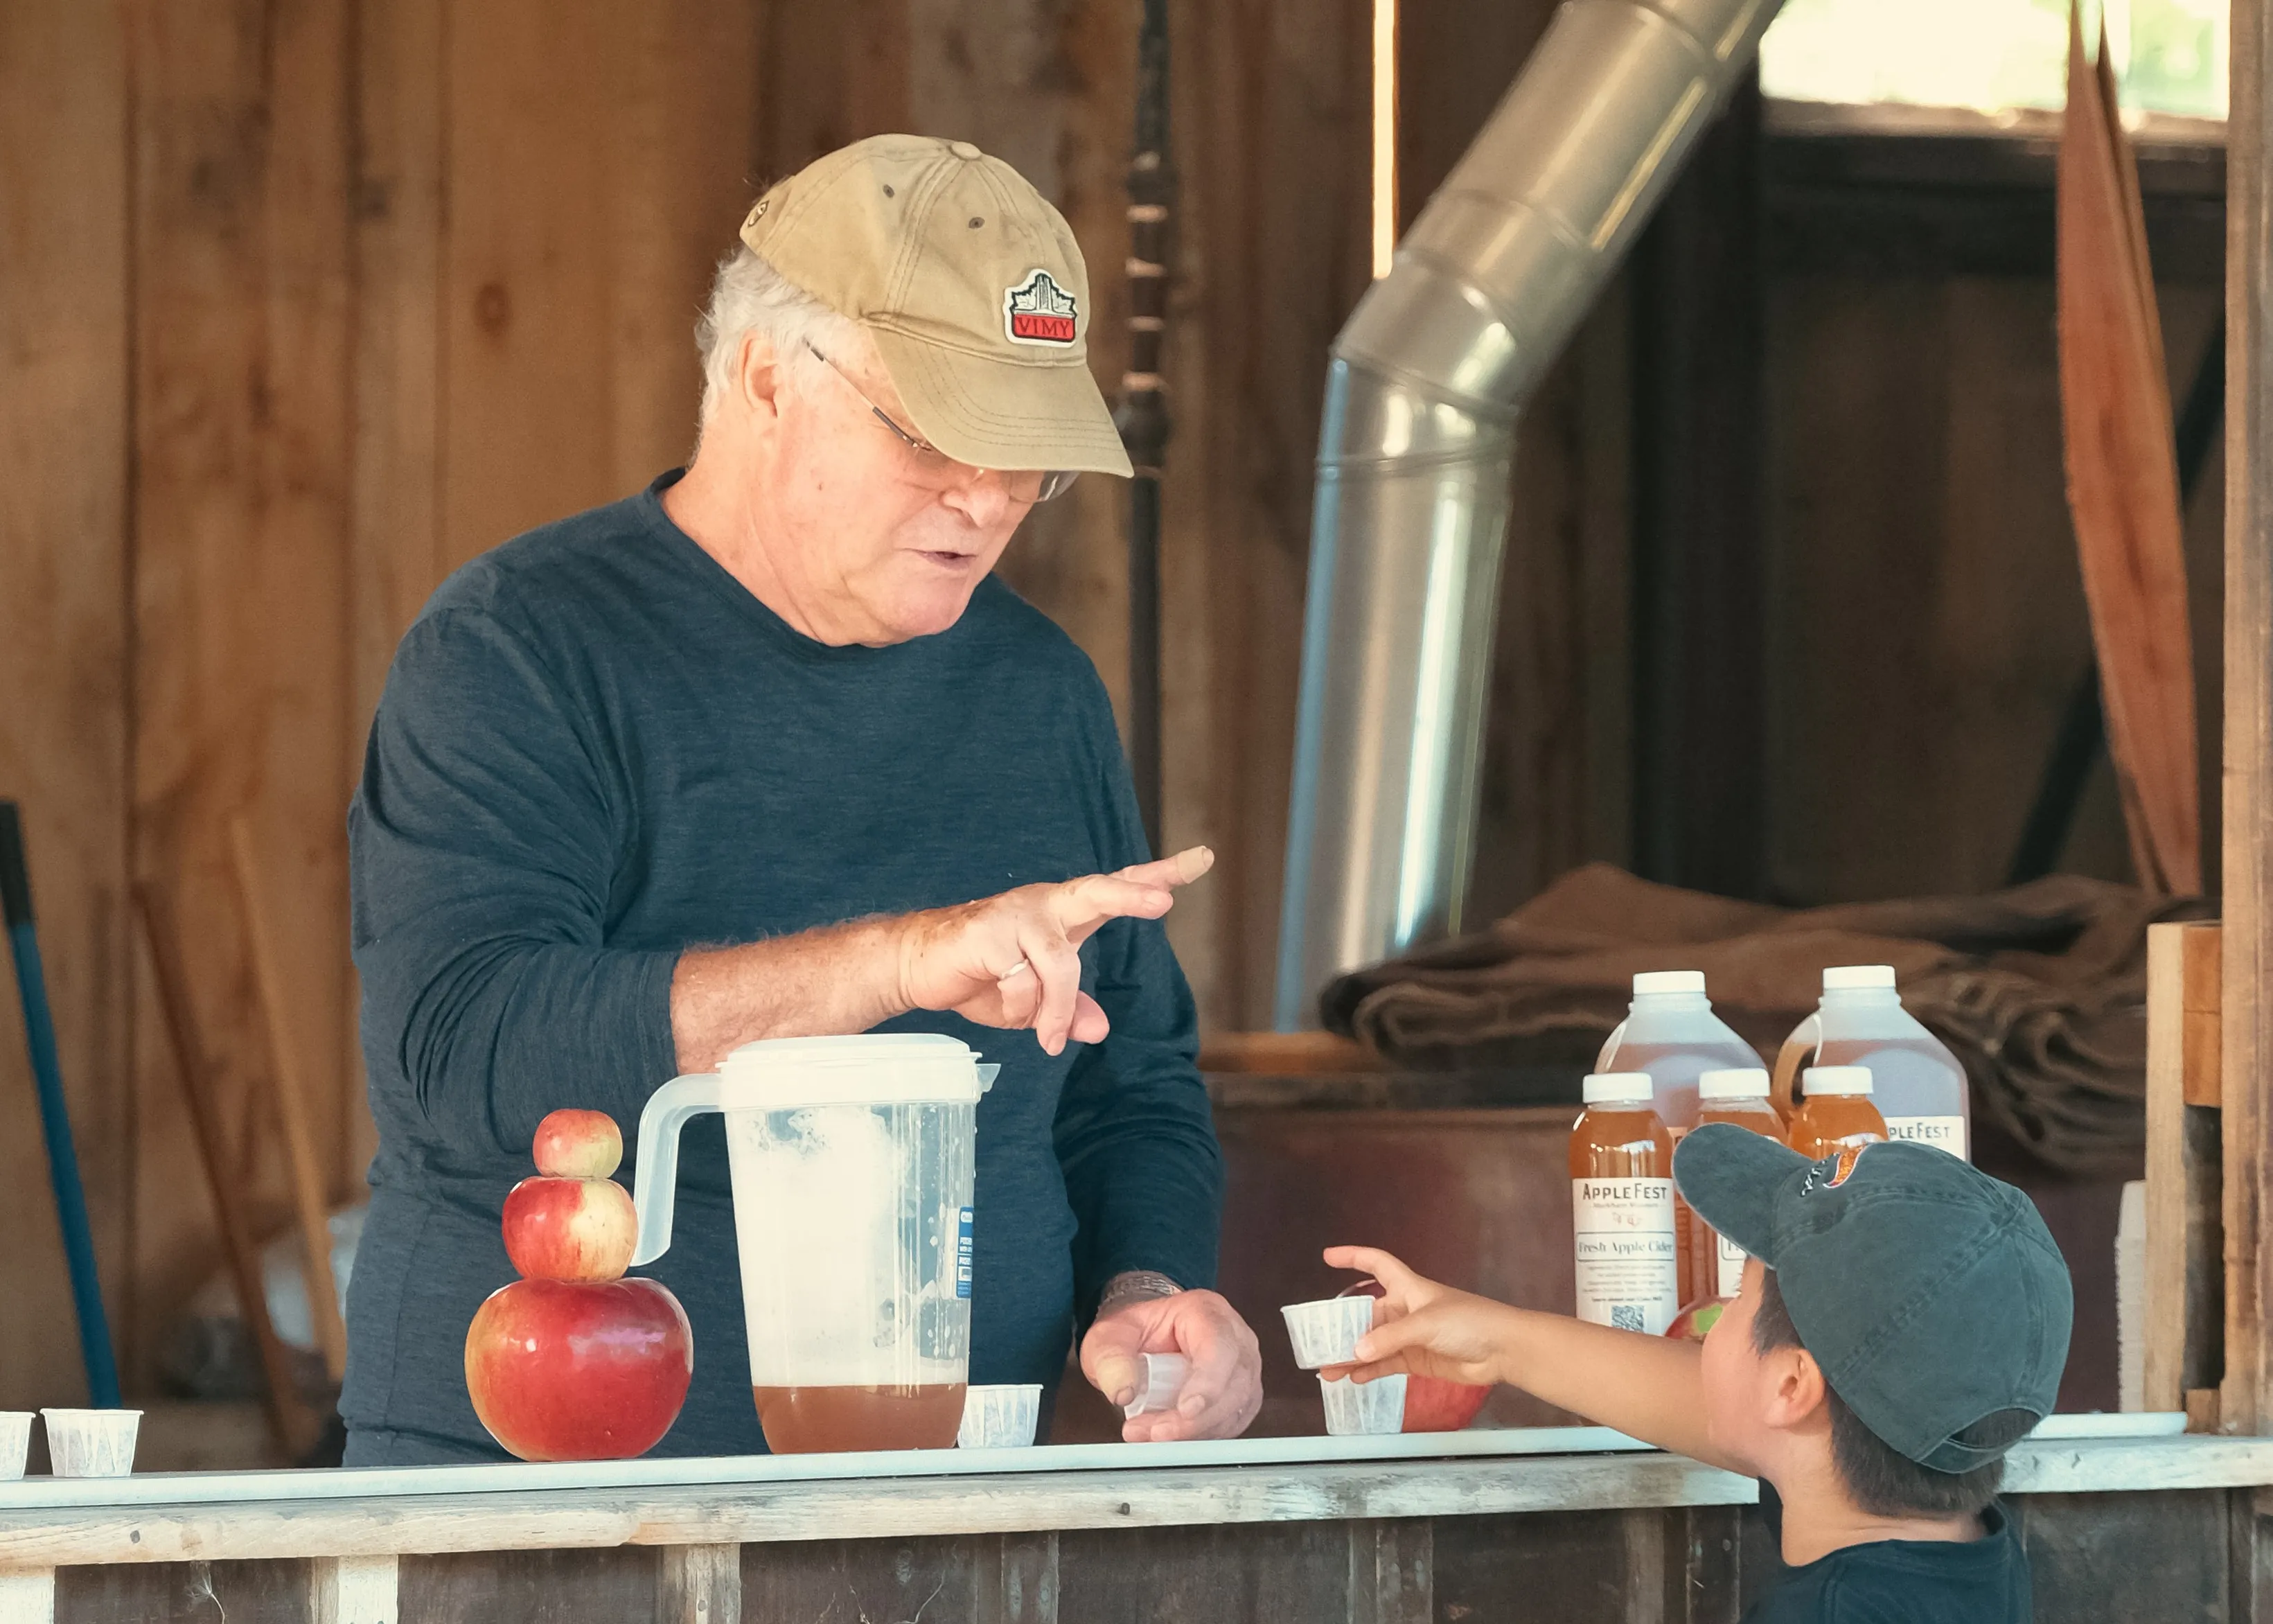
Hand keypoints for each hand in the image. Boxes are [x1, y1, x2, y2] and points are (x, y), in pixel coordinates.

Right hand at [896, 847, 1212, 1054]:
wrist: (918, 968)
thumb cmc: (982, 977)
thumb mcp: (1034, 1005)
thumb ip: (1067, 1011)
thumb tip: (1099, 1029)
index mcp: (1066, 915)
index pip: (1118, 888)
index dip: (1159, 876)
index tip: (1202, 858)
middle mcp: (1048, 905)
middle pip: (1099, 891)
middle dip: (1133, 896)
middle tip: (1165, 903)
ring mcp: (1019, 913)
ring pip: (1059, 965)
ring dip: (1050, 1010)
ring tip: (1046, 1038)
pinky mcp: (990, 931)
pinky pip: (1023, 981)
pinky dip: (1020, 1007)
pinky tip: (998, 999)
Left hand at [1081, 1288, 1262, 1442]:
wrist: (1150, 1340)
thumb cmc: (1137, 1333)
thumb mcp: (1110, 1336)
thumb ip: (1110, 1358)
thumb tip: (1123, 1392)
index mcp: (1207, 1312)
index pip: (1219, 1347)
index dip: (1208, 1382)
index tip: (1186, 1410)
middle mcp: (1236, 1339)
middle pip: (1233, 1386)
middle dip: (1192, 1420)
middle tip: (1153, 1432)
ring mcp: (1244, 1370)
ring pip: (1234, 1411)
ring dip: (1193, 1432)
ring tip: (1150, 1433)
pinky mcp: (1242, 1399)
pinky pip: (1230, 1425)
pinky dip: (1201, 1437)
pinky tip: (1171, 1436)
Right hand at [1319, 1246, 1514, 1388]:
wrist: (1503, 1349)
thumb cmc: (1468, 1322)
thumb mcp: (1426, 1323)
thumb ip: (1390, 1338)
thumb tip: (1356, 1351)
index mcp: (1409, 1288)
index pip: (1377, 1264)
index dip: (1353, 1257)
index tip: (1327, 1257)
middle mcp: (1406, 1310)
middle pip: (1367, 1314)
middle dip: (1343, 1327)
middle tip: (1318, 1343)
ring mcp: (1411, 1337)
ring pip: (1372, 1344)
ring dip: (1351, 1355)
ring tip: (1327, 1371)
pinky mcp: (1418, 1360)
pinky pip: (1386, 1364)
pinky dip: (1370, 1371)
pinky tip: (1353, 1378)